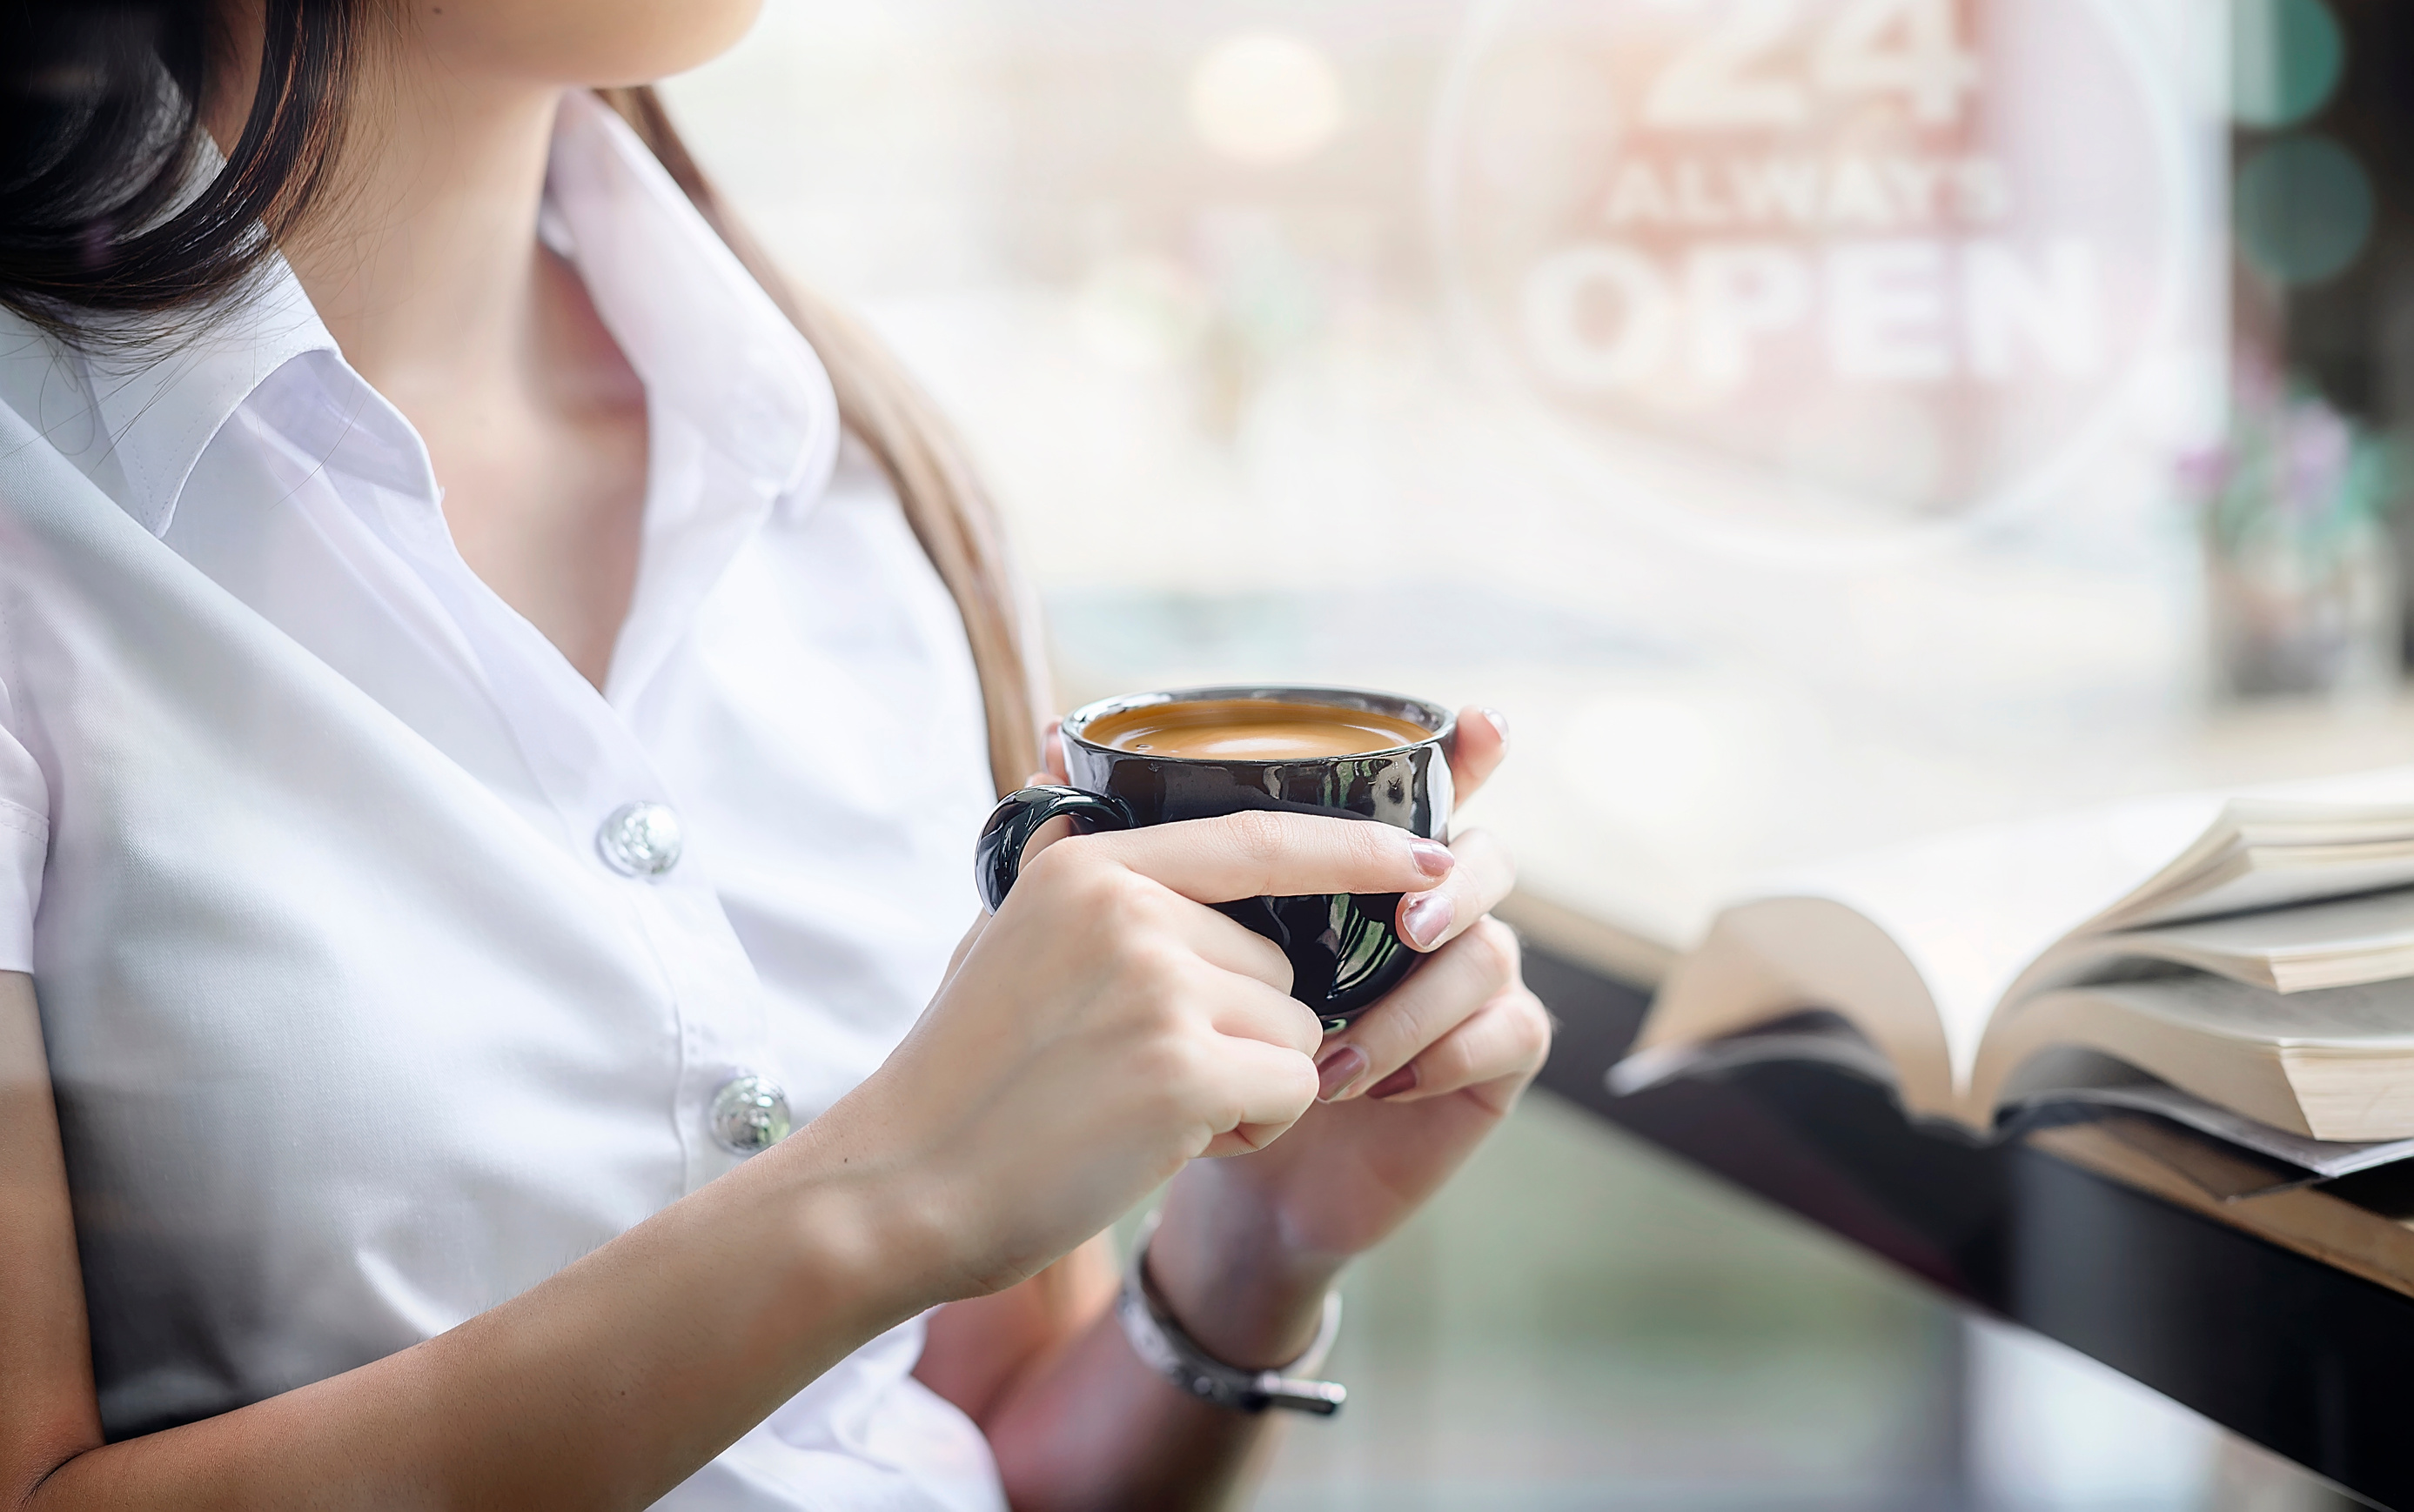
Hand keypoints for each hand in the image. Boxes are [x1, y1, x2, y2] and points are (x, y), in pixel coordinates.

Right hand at [818, 799, 1459, 1304]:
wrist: (902, 1188)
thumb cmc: (960, 1076)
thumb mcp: (1002, 932)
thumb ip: (1068, 859)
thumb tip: (1065, 747)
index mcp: (1092, 866)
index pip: (1262, 838)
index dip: (1358, 848)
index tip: (1430, 856)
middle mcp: (1130, 910)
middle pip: (1281, 966)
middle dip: (1246, 1031)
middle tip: (1146, 1075)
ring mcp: (1158, 988)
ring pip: (1296, 1032)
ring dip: (1249, 1085)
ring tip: (1144, 1109)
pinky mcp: (1184, 1072)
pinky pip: (1292, 1092)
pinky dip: (1250, 1131)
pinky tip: (1163, 1143)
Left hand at [1137, 708, 1551, 1366]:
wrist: (1222, 1191)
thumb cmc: (1186, 1060)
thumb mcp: (1143, 952)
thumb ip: (1118, 844)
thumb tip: (1046, 733)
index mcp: (1354, 874)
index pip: (1423, 794)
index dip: (1465, 751)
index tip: (1481, 720)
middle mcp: (1421, 915)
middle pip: (1481, 858)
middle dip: (1451, 883)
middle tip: (1407, 926)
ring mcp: (1463, 987)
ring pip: (1488, 951)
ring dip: (1414, 1004)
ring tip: (1334, 1064)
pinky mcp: (1489, 1062)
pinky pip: (1511, 1030)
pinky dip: (1445, 1053)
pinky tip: (1377, 1089)